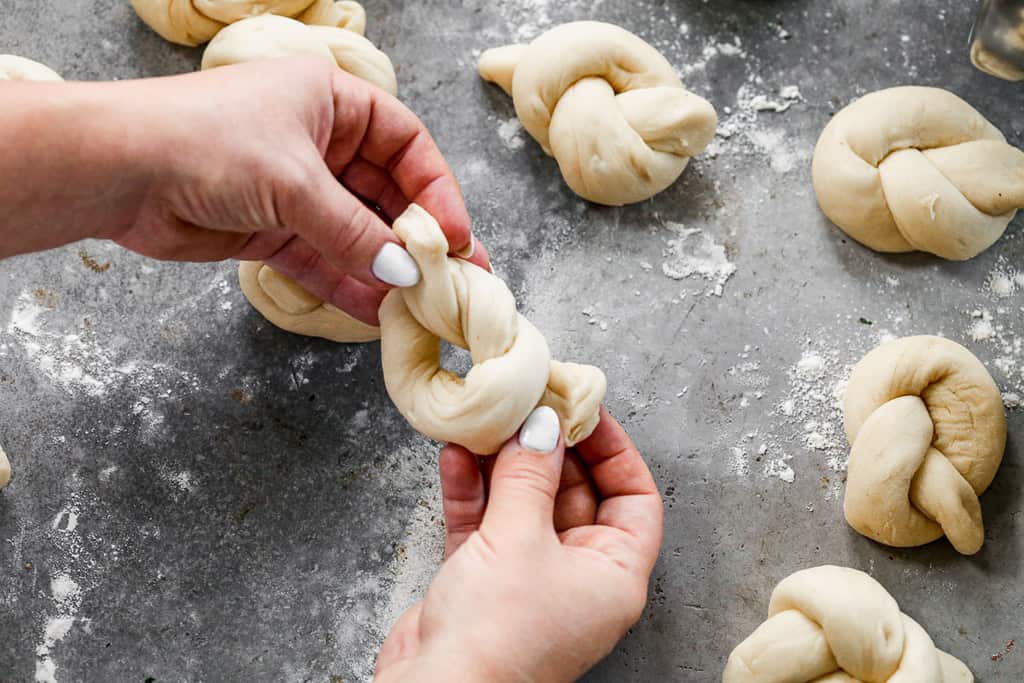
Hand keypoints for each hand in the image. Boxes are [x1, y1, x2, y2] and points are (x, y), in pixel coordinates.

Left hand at [0, 58, 487, 324]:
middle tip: (454, 277)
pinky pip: (323, 260)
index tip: (456, 235)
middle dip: (416, 238)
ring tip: (424, 304)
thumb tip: (404, 273)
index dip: (436, 190)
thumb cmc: (204, 141)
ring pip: (356, 233)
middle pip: (385, 193)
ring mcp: (295, 189)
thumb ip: (354, 231)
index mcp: (331, 102)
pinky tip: (378, 312)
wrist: (116, 170)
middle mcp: (319, 142)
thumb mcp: (295, 182)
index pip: (406, 145)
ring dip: (386, 268)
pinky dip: (348, 285)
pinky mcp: (271, 231)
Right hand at [374, 407, 662, 682]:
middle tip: (529, 406)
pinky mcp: (483, 582)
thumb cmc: (497, 636)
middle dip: (548, 450)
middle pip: (575, 495)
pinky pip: (485, 524)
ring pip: (524, 505)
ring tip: (488, 422)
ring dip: (503, 465)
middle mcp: (576, 577)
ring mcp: (529, 579)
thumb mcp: (520, 539)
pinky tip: (455, 455)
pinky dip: (472, 490)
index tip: (584, 411)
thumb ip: (531, 475)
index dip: (614, 450)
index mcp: (612, 575)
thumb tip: (543, 426)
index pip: (634, 499)